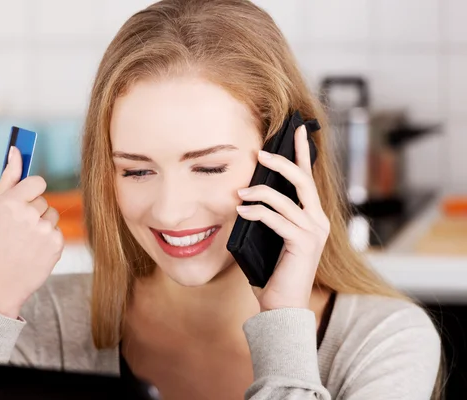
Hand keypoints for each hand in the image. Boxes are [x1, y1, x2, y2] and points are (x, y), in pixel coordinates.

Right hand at [0, 146, 64, 318]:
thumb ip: (8, 178)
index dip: (31, 192)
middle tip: (15, 231)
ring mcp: (45, 230)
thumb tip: (16, 149)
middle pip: (44, 200)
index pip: (38, 182)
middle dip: (33, 212)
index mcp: (11, 202)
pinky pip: (57, 233)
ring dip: (42, 226)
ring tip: (23, 242)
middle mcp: (29, 214)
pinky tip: (32, 252)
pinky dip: (47, 242)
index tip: (24, 202)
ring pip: (52, 216)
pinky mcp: (56, 245)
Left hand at [236, 125, 329, 311]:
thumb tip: (246, 194)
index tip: (298, 129)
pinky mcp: (303, 243)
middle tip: (261, 155)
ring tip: (240, 194)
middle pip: (303, 181)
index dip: (303, 152)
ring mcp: (313, 232)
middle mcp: (318, 222)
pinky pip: (277, 219)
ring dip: (259, 193)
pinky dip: (257, 212)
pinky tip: (242, 211)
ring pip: (286, 199)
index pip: (309, 178)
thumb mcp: (271, 237)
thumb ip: (268, 216)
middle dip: (282, 163)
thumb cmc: (273, 271)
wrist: (282, 305)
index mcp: (312, 217)